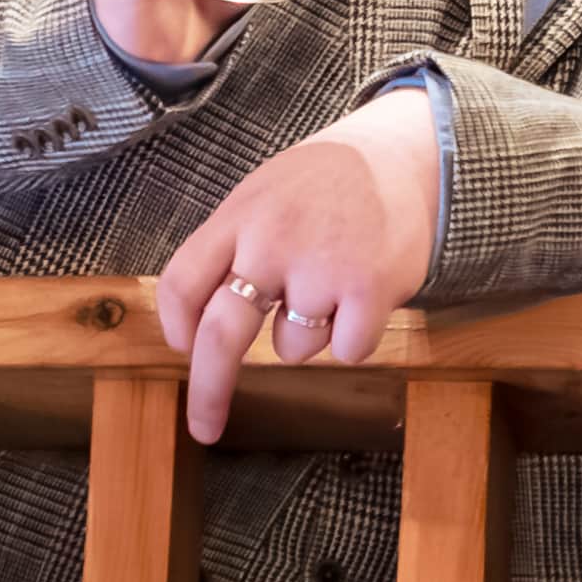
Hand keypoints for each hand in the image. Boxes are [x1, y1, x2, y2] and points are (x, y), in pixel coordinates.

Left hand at [147, 93, 446, 442]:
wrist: (404, 155)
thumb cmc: (328, 184)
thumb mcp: (265, 194)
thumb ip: (232, 247)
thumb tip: (195, 324)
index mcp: (239, 216)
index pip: (182, 283)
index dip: (176, 327)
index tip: (183, 349)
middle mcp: (272, 240)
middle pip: (220, 334)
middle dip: (209, 390)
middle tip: (204, 426)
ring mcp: (320, 266)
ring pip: (292, 347)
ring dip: (310, 332)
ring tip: (335, 280)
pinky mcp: (368, 287)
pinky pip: (345, 349)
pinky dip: (356, 334)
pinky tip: (365, 294)